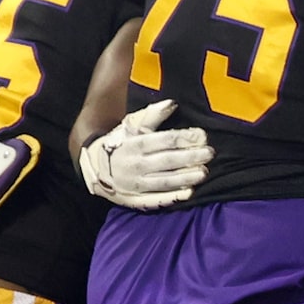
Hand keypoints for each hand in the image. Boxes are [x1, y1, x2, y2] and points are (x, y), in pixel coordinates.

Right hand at [79, 98, 211, 209]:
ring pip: (164, 181)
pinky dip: (172, 197)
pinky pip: (155, 200)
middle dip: (190, 157)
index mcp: (134, 144)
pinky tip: (188, 193)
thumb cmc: (120, 143)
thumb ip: (152, 115)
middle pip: (167, 160)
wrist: (94, 167)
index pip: (164, 140)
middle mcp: (134, 164)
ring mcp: (134, 184)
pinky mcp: (135, 199)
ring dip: (185, 178)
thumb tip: (172, 103)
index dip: (185, 137)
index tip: (202, 136)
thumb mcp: (131, 126)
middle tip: (210, 154)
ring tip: (203, 173)